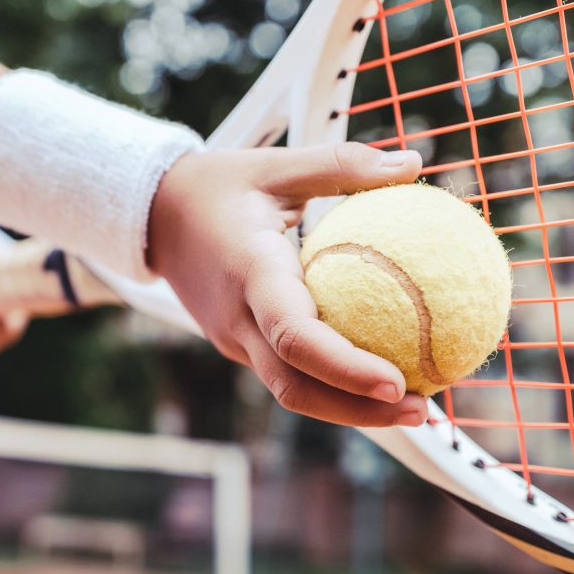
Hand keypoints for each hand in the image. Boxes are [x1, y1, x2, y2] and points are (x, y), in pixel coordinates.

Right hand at [148, 142, 428, 427]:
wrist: (150, 215)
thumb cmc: (219, 185)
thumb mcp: (277, 165)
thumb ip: (342, 164)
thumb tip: (413, 162)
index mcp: (249, 274)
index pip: (294, 335)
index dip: (345, 367)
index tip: (397, 381)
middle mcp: (237, 319)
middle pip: (296, 387)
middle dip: (360, 411)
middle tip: (423, 410)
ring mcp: (233, 340)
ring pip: (292, 390)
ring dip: (351, 409)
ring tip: (413, 407)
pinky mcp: (238, 346)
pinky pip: (287, 372)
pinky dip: (332, 385)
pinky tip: (379, 377)